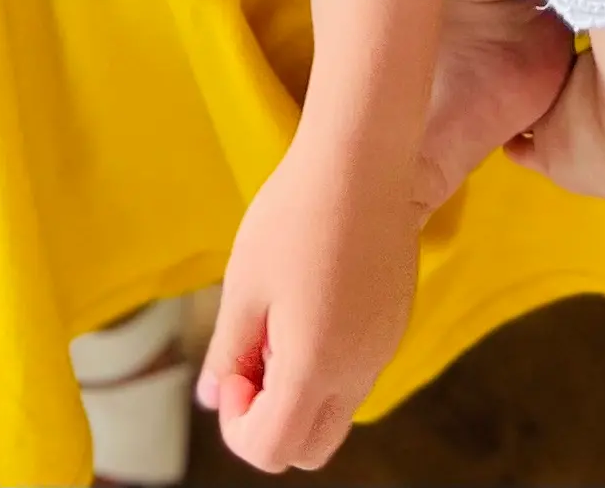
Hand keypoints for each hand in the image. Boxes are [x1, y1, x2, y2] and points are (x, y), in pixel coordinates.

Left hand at [198, 128, 420, 471]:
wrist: (362, 156)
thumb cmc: (294, 214)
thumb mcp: (245, 285)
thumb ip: (226, 352)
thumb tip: (210, 398)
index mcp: (315, 366)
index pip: (272, 448)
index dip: (237, 424)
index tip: (231, 366)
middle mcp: (358, 369)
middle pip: (309, 446)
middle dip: (270, 421)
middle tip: (250, 358)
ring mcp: (383, 347)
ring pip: (335, 409)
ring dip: (298, 391)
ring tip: (278, 320)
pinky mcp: (394, 321)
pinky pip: (357, 370)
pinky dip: (325, 363)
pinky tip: (309, 300)